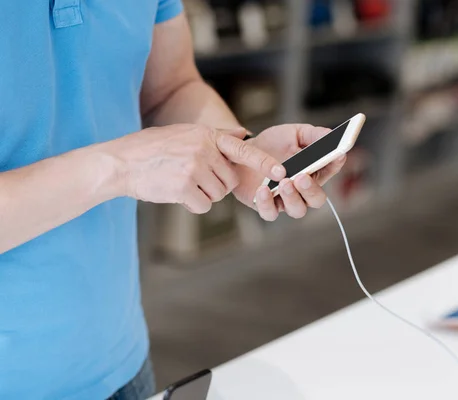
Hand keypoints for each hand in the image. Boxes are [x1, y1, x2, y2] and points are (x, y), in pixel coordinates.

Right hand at [105, 124, 284, 213]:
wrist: (120, 162)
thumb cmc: (152, 149)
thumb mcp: (186, 133)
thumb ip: (217, 136)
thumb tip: (244, 133)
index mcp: (206, 135)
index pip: (242, 149)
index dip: (263, 162)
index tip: (281, 172)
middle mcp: (204, 149)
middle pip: (229, 180)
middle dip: (216, 184)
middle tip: (193, 177)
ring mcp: (195, 168)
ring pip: (217, 194)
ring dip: (203, 194)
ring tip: (180, 181)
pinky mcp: (185, 187)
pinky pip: (203, 206)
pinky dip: (191, 204)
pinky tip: (175, 192)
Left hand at [233, 124, 346, 220]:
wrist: (243, 151)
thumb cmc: (272, 144)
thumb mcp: (293, 134)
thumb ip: (312, 135)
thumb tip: (330, 134)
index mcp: (314, 171)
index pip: (331, 169)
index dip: (335, 163)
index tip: (337, 154)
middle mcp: (303, 190)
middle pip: (317, 199)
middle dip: (312, 190)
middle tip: (302, 177)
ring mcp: (285, 201)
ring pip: (297, 210)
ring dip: (292, 197)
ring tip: (283, 182)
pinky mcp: (266, 206)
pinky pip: (270, 213)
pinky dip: (267, 203)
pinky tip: (263, 189)